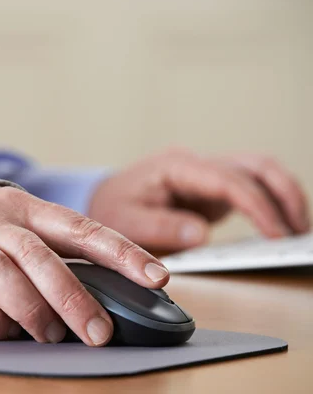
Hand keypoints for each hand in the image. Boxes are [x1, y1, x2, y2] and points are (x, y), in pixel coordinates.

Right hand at [0, 188, 168, 346]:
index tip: (156, 277)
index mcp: (21, 207)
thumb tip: (103, 298)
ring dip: (32, 311)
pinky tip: (3, 331)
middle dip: (73, 297)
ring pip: (1, 274)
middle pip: (38, 255)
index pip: (79, 227)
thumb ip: (51, 257)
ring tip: (51, 336)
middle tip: (99, 333)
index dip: (120, 251)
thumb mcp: (12, 235)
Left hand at [88, 148, 309, 252]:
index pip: (226, 179)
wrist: (105, 202)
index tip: (275, 233)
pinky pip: (249, 190)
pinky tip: (279, 228)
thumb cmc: (112, 209)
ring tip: (296, 231)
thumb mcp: (126, 222)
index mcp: (175, 166)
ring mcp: (205, 176)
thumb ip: (161, 227)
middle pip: (253, 166)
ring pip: (257, 173)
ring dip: (282, 196)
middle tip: (297, 231)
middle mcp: (195, 165)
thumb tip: (202, 234)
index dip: (256, 205)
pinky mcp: (211, 190)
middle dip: (282, 194)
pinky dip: (269, 205)